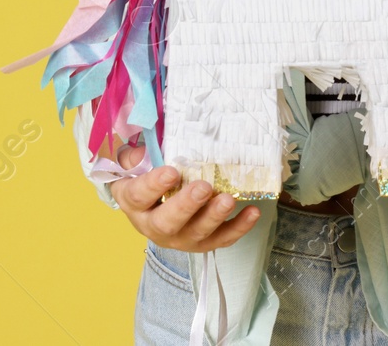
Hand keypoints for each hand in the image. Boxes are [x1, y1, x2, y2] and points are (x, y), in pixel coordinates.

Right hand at [110, 142, 262, 251]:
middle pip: (167, 223)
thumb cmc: (149, 178)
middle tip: (203, 187)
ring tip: (228, 199)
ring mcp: (180, 238)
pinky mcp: (203, 242)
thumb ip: (140, 154)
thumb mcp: (138, 163)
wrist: (155, 208)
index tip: (171, 171)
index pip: (139, 196)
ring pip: (196, 234)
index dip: (153, 185)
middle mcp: (154, 226)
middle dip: (186, 206)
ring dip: (214, 217)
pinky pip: (222, 239)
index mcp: (135, 204)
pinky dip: (239, 228)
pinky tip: (252, 212)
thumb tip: (150, 145)